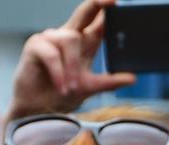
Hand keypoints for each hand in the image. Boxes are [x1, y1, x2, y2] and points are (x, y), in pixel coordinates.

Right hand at [7, 0, 136, 119]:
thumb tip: (132, 78)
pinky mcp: (35, 46)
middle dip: (96, 3)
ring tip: (71, 88)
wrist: (38, 110)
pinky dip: (59, 72)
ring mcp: (51, 38)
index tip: (117, 1)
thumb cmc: (62, 94)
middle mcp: (68, 35)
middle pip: (84, 12)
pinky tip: (62, 86)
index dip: (107, 9)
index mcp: (84, 42)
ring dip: (72, 66)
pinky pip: (51, 53)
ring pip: (70, 40)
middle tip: (108, 0)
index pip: (98, 21)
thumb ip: (109, 81)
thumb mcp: (90, 87)